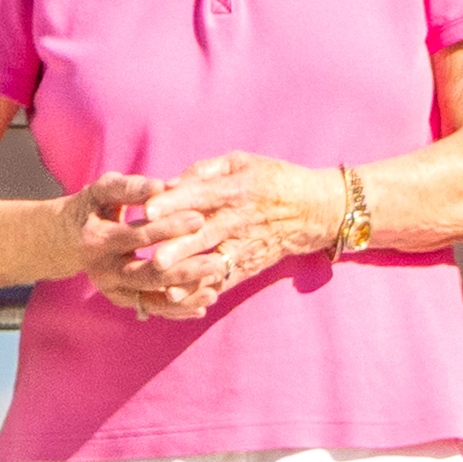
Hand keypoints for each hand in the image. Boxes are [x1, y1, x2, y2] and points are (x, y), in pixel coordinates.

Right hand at [72, 173, 225, 325]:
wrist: (68, 238)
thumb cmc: (92, 207)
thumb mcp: (103, 191)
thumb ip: (129, 188)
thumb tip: (160, 187)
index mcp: (97, 241)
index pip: (138, 236)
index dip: (169, 228)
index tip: (199, 218)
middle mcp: (102, 271)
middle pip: (147, 274)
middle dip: (183, 270)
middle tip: (216, 262)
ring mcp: (111, 290)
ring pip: (151, 298)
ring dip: (184, 297)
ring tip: (216, 289)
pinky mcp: (122, 300)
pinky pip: (152, 308)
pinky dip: (177, 310)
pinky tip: (204, 306)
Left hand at [145, 153, 344, 294]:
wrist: (314, 211)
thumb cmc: (272, 179)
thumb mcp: (240, 162)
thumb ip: (202, 171)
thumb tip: (167, 184)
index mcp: (235, 189)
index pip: (200, 196)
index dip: (174, 202)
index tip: (148, 209)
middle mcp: (238, 220)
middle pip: (204, 235)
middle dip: (179, 247)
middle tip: (156, 259)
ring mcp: (244, 247)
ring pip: (212, 263)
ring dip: (189, 275)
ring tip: (165, 285)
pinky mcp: (248, 266)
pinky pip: (224, 281)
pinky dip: (204, 291)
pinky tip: (181, 299)